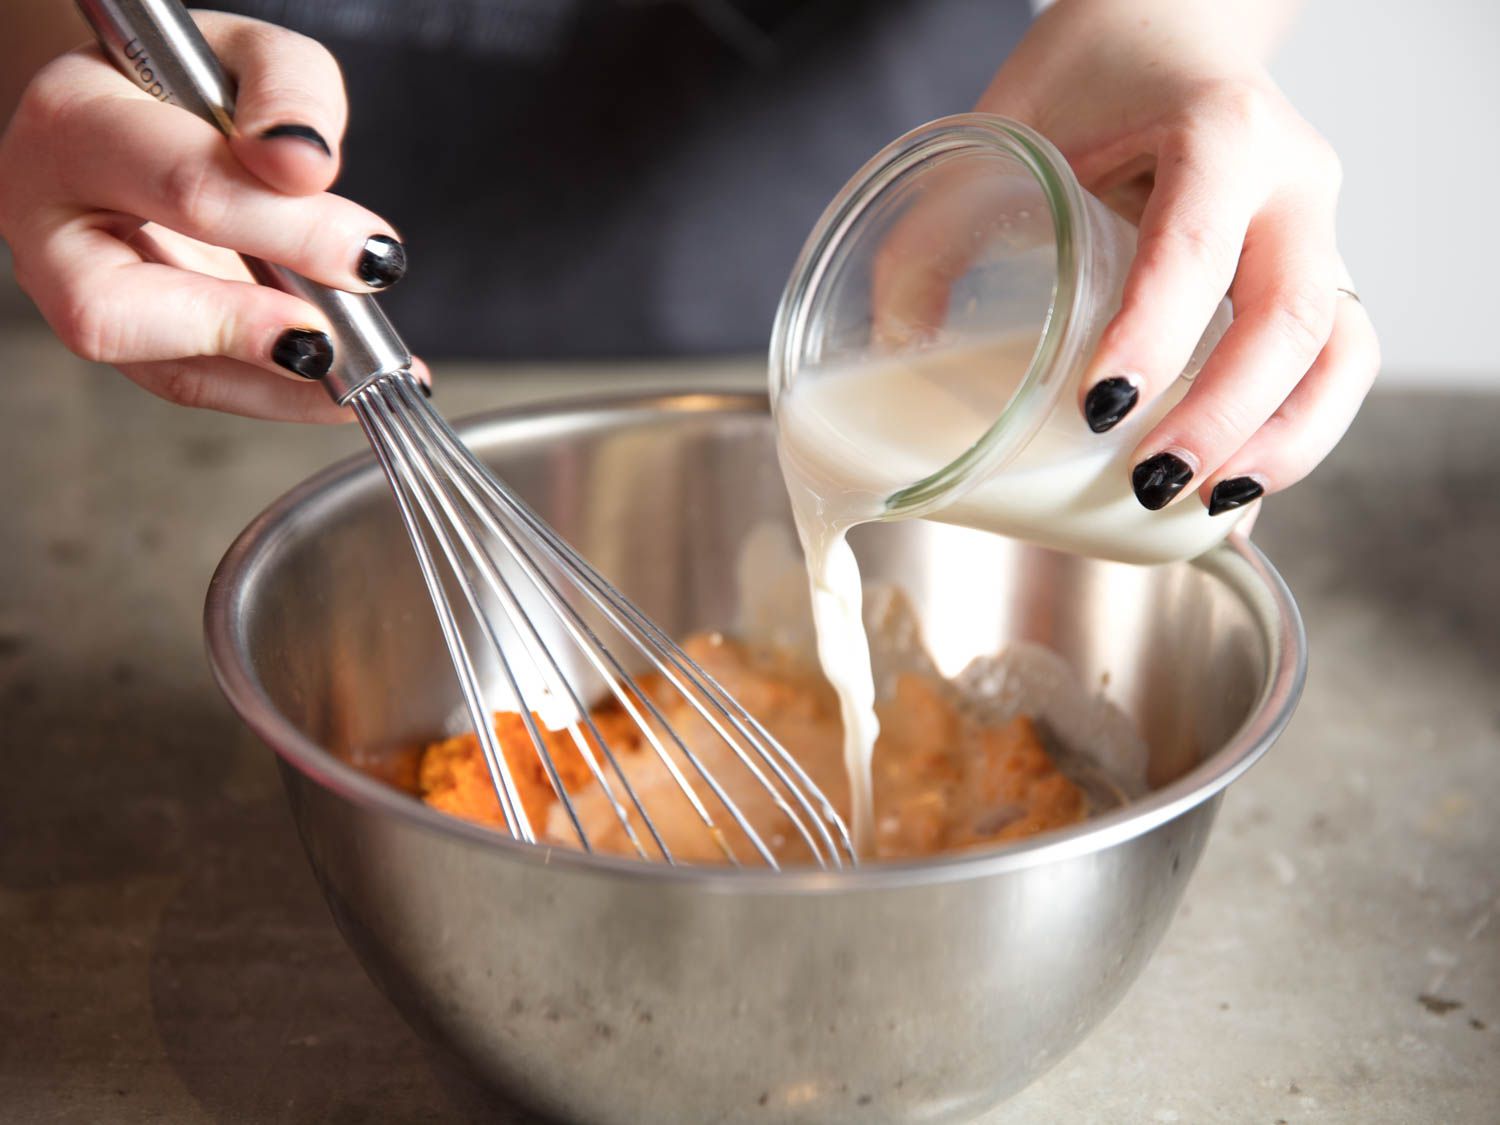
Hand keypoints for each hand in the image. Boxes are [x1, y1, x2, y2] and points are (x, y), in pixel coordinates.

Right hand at [0, 12, 424, 422]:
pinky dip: (279, 396)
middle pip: (120, 305)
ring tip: (359, 378)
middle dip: (246, 327)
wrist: (145, 112)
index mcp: (75, 125)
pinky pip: (198, 386)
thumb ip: (287, 92)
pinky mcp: (130, 341)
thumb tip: (303, 167)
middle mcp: (51, 221)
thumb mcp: (249, 52)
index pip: (181, 186)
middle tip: (341, 332)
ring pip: (159, 370)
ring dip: (272, 384)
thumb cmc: (192, 84)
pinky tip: (344, 390)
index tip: (373, 253)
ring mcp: (77, 292)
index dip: (286, 229)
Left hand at [978, 0, 1377, 514]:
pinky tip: (1234, 483)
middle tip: (1149, 481)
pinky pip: (1337, 362)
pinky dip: (1297, 431)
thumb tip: (896, 345)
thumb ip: (940, 226)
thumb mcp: (1007, 125)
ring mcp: (1319, 229)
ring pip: (1342, 350)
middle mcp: (1291, 180)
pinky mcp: (1317, 273)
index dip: (1155, 333)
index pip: (1197, 242)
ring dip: (1286, 440)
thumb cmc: (1092, 77)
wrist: (1173, 35)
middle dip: (1225, 415)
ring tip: (1207, 504)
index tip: (1097, 407)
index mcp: (1219, 129)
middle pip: (1294, 315)